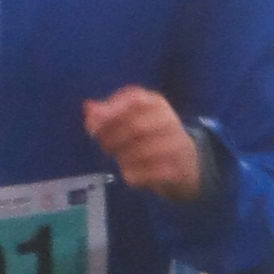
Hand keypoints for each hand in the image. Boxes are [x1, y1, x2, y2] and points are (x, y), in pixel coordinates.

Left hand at [84, 86, 204, 202]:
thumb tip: (89, 107)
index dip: (111, 112)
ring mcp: (176, 145)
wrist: (184, 160)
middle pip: (135, 126)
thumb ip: (108, 112)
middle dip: (112, 138)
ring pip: (142, 151)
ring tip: (118, 158)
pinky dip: (133, 174)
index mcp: (156, 103)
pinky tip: (128, 173)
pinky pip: (149, 173)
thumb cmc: (149, 135)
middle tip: (103, 146)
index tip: (92, 126)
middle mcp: (169, 120)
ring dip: (123, 157)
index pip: (134, 99)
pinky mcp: (177, 169)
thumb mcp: (131, 117)